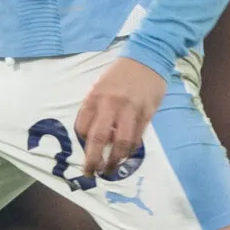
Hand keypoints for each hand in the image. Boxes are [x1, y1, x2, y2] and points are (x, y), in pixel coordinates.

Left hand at [74, 56, 168, 179]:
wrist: (147, 57)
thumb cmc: (120, 74)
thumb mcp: (100, 85)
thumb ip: (95, 108)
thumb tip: (92, 134)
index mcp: (95, 96)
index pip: (83, 126)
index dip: (82, 143)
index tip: (84, 151)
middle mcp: (110, 104)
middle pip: (98, 138)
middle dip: (93, 160)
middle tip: (91, 173)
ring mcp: (130, 110)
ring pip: (121, 142)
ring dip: (115, 160)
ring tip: (110, 169)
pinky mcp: (146, 113)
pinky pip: (137, 138)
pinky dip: (130, 150)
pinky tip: (126, 156)